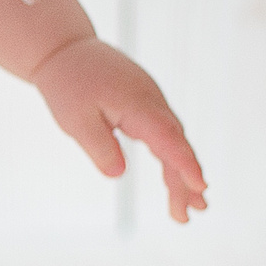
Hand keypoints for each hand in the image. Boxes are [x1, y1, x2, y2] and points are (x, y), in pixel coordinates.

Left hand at [31, 37, 208, 220]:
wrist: (65, 50)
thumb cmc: (67, 83)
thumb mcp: (74, 120)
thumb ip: (98, 146)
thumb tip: (118, 174)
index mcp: (137, 104)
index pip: (167, 138)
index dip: (185, 164)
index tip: (200, 187)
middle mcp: (152, 102)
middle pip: (176, 145)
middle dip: (185, 182)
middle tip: (188, 216)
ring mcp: (152, 102)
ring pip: (173, 141)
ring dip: (182, 174)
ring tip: (190, 209)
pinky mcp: (146, 105)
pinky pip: (165, 134)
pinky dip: (172, 157)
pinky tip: (174, 180)